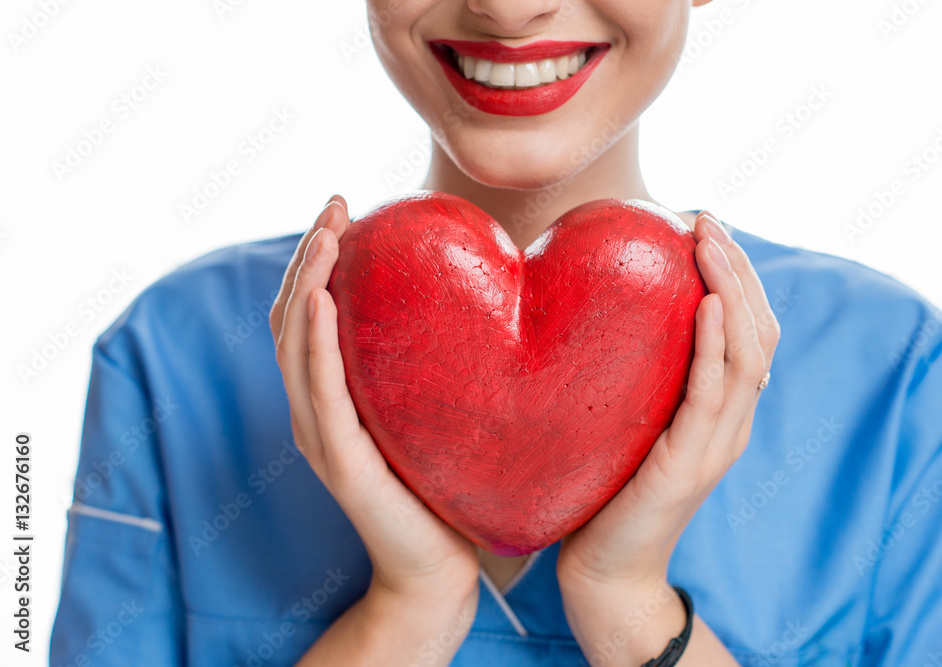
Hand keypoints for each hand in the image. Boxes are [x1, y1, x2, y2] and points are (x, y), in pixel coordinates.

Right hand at [269, 195, 480, 609]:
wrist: (440, 567)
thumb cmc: (443, 487)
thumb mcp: (429, 410)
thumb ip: (425, 364)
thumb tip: (475, 300)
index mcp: (330, 398)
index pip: (307, 315)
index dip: (315, 259)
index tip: (344, 209)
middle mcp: (313, 411)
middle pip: (291, 318)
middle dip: (309, 255)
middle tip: (337, 206)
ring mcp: (320, 436)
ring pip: (295, 345)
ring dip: (307, 283)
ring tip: (328, 234)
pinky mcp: (340, 461)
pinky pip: (320, 393)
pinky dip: (314, 342)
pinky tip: (323, 301)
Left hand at [555, 210, 778, 663]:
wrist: (604, 571)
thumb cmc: (603, 493)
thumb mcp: (625, 420)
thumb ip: (633, 375)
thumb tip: (595, 314)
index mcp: (719, 410)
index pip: (749, 330)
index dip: (737, 276)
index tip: (704, 227)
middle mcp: (731, 422)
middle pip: (760, 330)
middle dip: (738, 267)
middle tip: (707, 219)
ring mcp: (718, 444)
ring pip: (750, 352)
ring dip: (733, 288)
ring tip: (709, 240)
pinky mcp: (692, 465)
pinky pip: (715, 394)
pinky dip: (718, 345)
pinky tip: (707, 304)